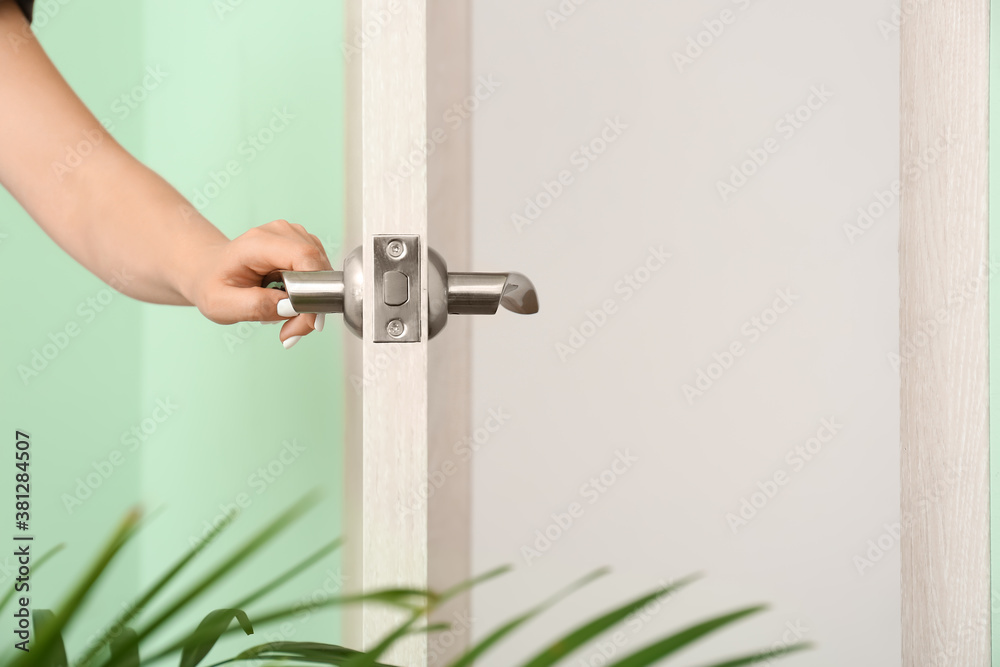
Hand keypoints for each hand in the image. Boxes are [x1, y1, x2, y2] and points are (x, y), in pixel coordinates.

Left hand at [186, 220, 331, 347]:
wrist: (208, 269)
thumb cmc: (213, 284)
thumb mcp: (221, 304)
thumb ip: (255, 306)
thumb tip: (291, 307)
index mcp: (259, 242)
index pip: (305, 258)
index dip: (314, 291)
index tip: (307, 323)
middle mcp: (281, 232)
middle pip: (318, 268)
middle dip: (312, 306)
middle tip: (292, 332)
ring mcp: (294, 236)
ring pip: (323, 274)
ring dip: (312, 304)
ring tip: (288, 321)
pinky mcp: (302, 245)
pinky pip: (319, 274)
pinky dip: (311, 297)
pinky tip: (291, 306)